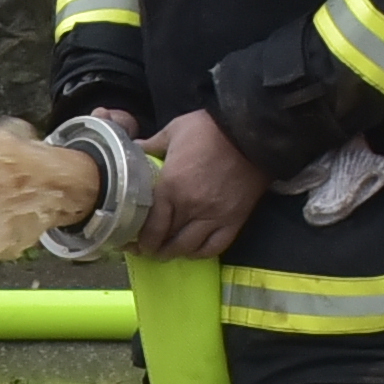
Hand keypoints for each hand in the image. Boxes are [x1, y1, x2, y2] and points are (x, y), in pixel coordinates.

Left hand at [134, 109, 272, 258]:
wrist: (251, 132)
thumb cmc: (209, 129)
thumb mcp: (174, 130)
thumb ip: (152, 144)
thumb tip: (134, 148)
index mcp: (170, 187)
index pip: (151, 226)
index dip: (140, 240)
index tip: (133, 243)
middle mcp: (190, 207)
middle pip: (167, 240)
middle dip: (153, 249)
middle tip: (146, 249)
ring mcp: (214, 216)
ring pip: (189, 248)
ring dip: (175, 253)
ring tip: (167, 252)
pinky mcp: (234, 220)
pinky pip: (215, 246)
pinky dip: (201, 253)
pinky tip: (193, 250)